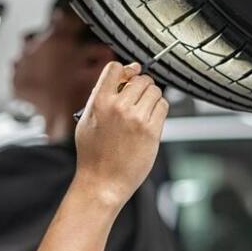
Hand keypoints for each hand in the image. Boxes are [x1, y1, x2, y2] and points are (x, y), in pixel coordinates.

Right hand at [73, 62, 167, 205]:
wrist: (102, 182)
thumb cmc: (93, 154)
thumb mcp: (88, 120)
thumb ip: (102, 95)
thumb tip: (127, 72)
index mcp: (99, 102)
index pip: (115, 68)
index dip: (124, 71)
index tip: (128, 77)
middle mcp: (118, 107)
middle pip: (140, 79)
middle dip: (141, 86)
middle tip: (136, 101)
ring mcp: (136, 119)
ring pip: (154, 91)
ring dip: (151, 98)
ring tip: (141, 112)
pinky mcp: (152, 131)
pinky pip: (163, 106)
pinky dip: (158, 109)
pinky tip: (149, 120)